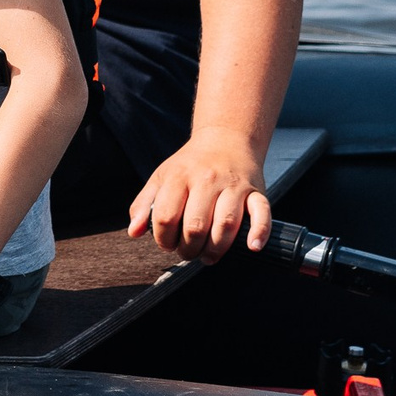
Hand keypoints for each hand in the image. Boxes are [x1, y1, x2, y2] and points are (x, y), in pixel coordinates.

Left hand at [128, 128, 269, 259]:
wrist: (226, 139)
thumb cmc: (189, 165)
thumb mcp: (161, 178)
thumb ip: (144, 204)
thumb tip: (133, 232)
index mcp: (179, 177)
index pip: (166, 217)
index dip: (163, 239)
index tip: (167, 244)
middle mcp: (206, 180)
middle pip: (196, 225)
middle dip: (189, 249)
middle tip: (189, 252)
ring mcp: (233, 186)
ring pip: (226, 224)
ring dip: (216, 249)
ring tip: (209, 256)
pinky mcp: (256, 191)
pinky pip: (262, 213)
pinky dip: (259, 232)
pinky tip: (252, 247)